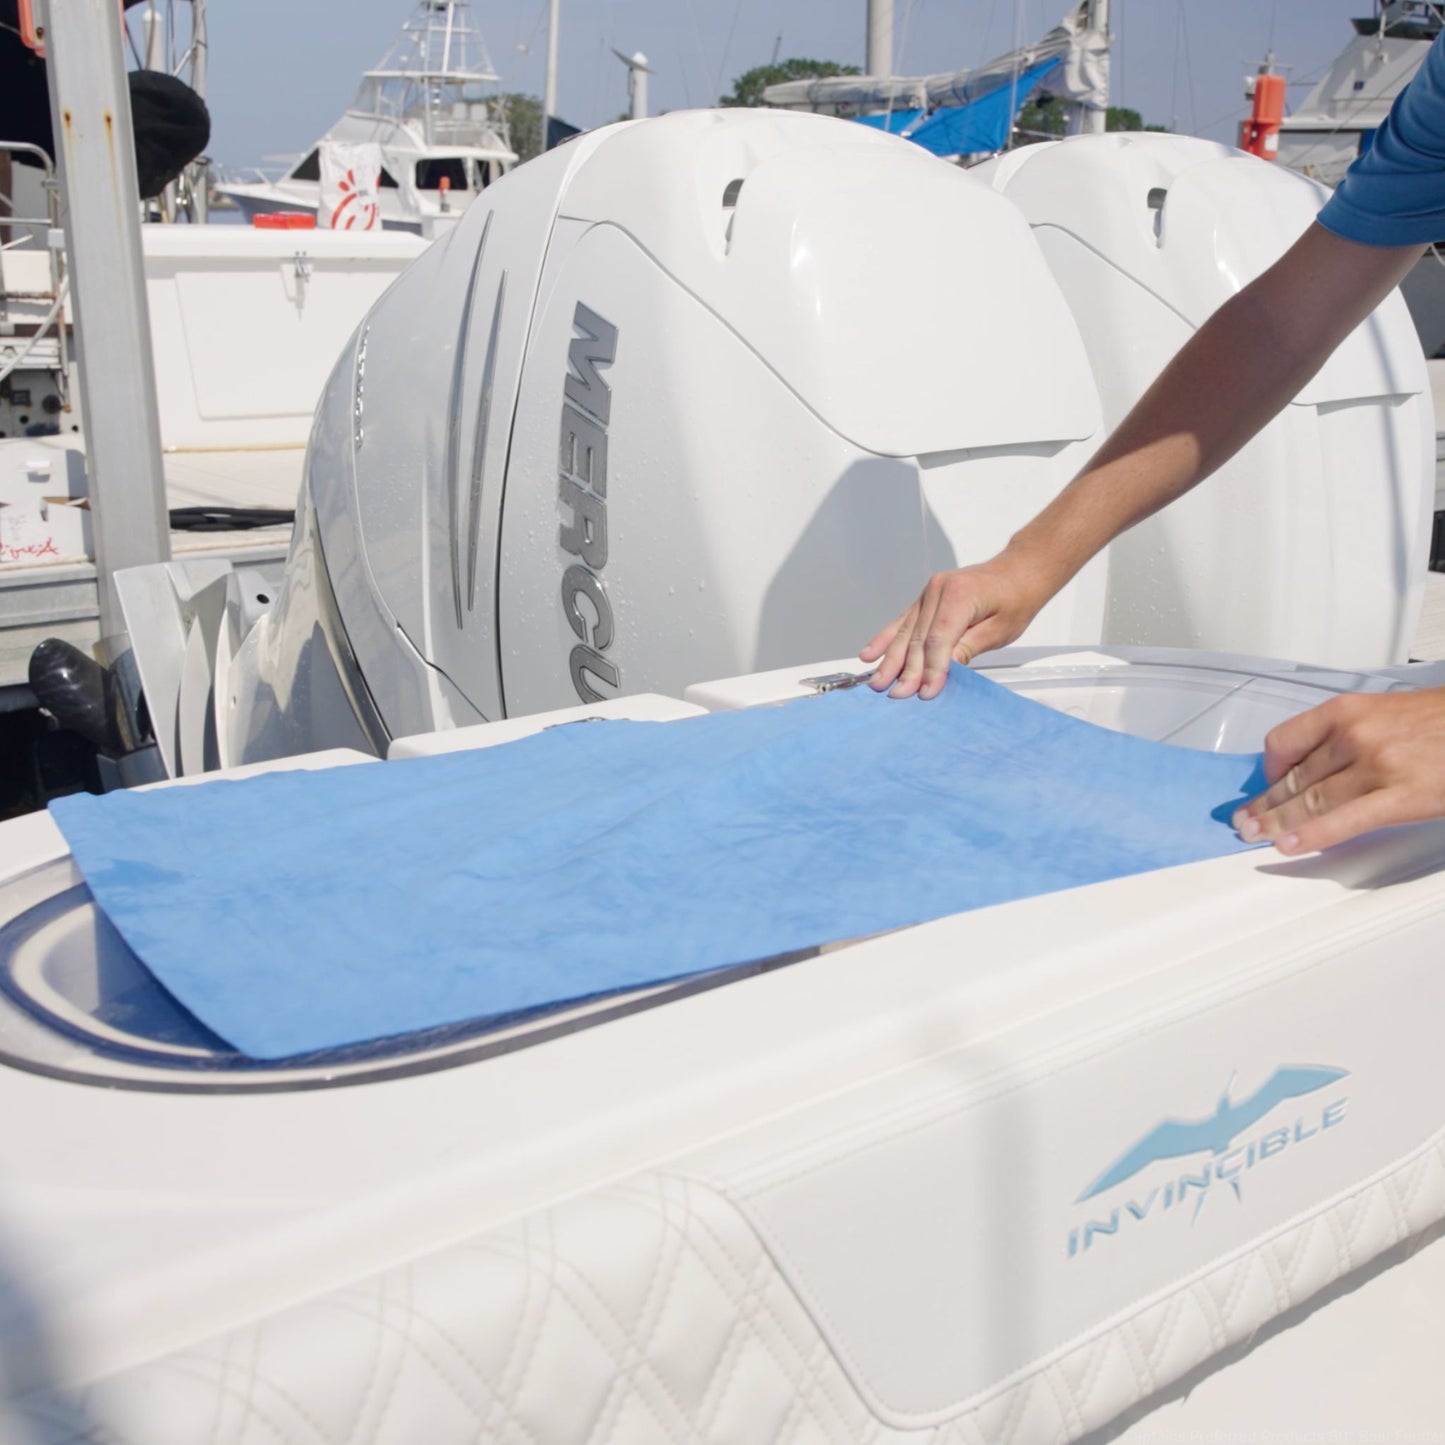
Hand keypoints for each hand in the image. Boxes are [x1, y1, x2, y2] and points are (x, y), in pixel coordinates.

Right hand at [859, 554, 1052, 699]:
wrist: (1018, 572)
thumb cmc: (1016, 598)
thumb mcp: (1000, 630)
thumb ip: (968, 648)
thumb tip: (942, 671)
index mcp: (959, 595)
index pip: (938, 639)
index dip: (931, 669)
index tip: (925, 692)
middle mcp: (938, 590)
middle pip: (917, 638)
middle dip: (907, 670)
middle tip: (897, 695)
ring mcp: (928, 593)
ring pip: (905, 632)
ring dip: (890, 660)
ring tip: (878, 682)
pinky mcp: (924, 599)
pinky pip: (901, 622)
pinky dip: (884, 639)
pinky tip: (870, 653)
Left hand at [1232, 688, 1444, 853]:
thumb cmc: (1439, 722)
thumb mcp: (1383, 714)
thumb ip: (1345, 736)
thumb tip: (1313, 765)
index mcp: (1346, 711)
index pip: (1283, 742)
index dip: (1268, 770)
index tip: (1264, 786)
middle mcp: (1354, 735)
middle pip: (1293, 777)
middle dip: (1264, 803)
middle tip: (1242, 820)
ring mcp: (1375, 766)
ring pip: (1310, 801)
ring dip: (1276, 822)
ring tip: (1254, 835)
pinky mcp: (1399, 796)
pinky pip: (1343, 820)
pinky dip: (1310, 835)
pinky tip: (1287, 845)